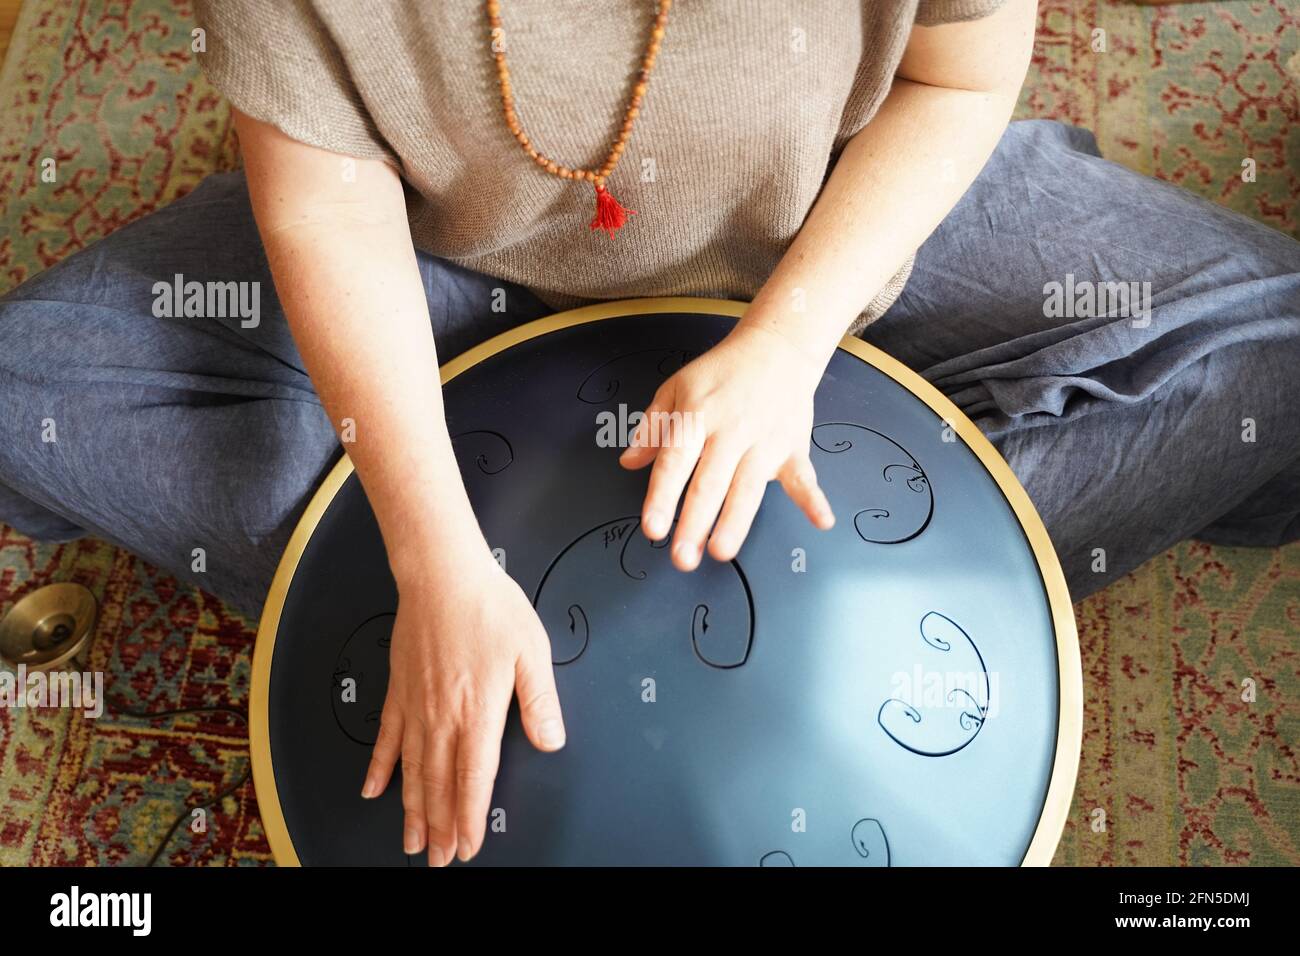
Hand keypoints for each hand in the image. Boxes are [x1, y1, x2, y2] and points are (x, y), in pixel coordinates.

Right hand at [360, 548, 564, 865]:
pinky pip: (386, 738)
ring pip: (412, 771)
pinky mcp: (399, 691)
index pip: (473, 780)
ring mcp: (416, 706)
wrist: (441, 574)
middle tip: (440, 859)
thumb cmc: (489, 606)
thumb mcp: (532, 651)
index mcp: (477, 711)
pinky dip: (379, 768)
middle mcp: (442, 716)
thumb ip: (540, 702)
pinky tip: (372, 789)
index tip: (469, 846)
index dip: (471, 819)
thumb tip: (551, 742)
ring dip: (413, 811)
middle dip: (441, 828)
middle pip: (438, 786)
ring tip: (413, 842)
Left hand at [619, 322, 833, 568]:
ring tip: (721, 551)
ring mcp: (764, 442)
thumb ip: (651, 428)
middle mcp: (730, 432)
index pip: (675, 463)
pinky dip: (814, 499)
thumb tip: (629, 462)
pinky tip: (820, 522)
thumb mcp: (675, 389)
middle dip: (694, 523)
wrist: (776, 347)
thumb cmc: (721, 373)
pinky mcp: (793, 448)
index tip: (652, 529)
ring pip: (747, 488)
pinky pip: (803, 477)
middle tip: (682, 558)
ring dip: (735, 522)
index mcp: (696, 417)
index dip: (662, 497)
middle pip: (709, 484)